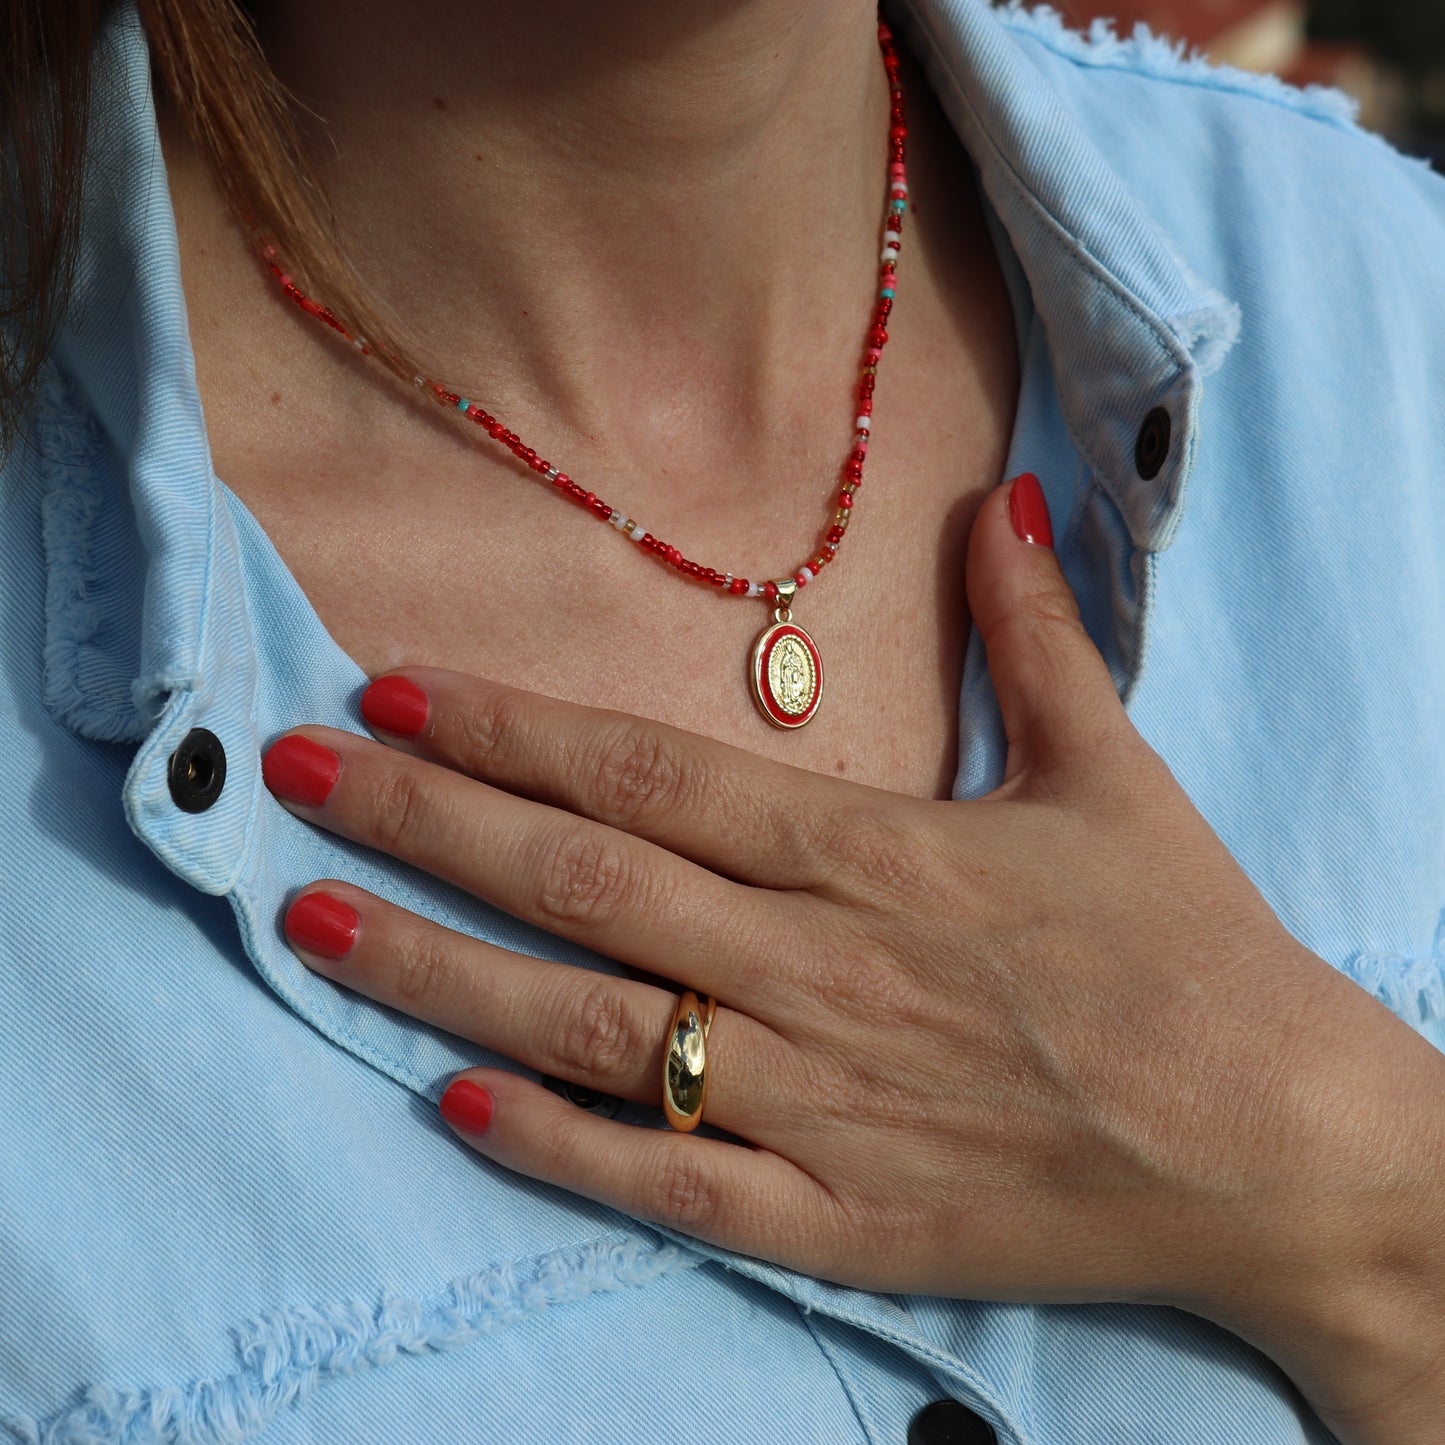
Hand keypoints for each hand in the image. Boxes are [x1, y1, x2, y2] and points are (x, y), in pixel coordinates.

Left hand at [262, 476, 1444, 1441]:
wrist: (1273, 1147)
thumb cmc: (1191, 955)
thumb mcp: (1117, 777)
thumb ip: (1039, 637)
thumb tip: (1001, 505)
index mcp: (877, 859)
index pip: (651, 779)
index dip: (513, 729)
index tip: (396, 691)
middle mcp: (823, 971)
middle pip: (586, 883)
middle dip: (427, 819)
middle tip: (290, 774)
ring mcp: (823, 1102)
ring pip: (594, 1026)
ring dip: (440, 973)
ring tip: (312, 923)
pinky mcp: (842, 1217)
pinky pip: (676, 1180)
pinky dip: (561, 1145)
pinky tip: (456, 1103)